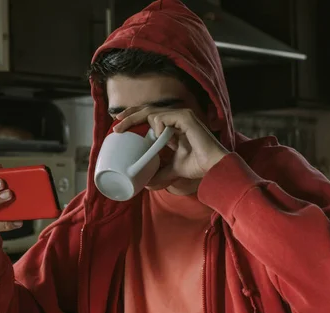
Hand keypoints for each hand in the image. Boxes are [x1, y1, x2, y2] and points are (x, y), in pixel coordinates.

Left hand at [113, 108, 228, 186]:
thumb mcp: (172, 171)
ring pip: (152, 112)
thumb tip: (145, 185)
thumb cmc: (197, 166)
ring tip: (123, 128)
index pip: (149, 118)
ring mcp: (181, 116)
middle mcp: (176, 119)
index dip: (134, 119)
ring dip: (135, 119)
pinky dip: (157, 125)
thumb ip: (159, 174)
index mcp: (172, 128)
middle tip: (116, 121)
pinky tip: (158, 137)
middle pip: (148, 110)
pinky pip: (163, 117)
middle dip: (130, 114)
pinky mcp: (186, 118)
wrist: (213, 168)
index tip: (118, 126)